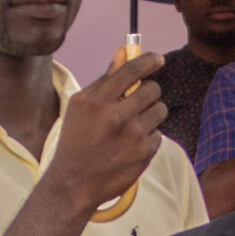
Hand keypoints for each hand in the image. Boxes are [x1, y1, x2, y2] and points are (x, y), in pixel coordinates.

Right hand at [44, 51, 166, 212]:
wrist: (74, 183)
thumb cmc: (76, 140)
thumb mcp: (80, 106)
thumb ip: (104, 79)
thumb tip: (123, 52)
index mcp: (98, 101)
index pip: (131, 70)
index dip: (148, 60)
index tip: (157, 59)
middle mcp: (117, 116)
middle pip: (152, 89)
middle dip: (148, 92)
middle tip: (137, 103)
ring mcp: (133, 135)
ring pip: (160, 109)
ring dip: (151, 114)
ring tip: (133, 126)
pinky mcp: (144, 152)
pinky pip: (159, 133)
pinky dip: (148, 137)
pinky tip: (131, 146)